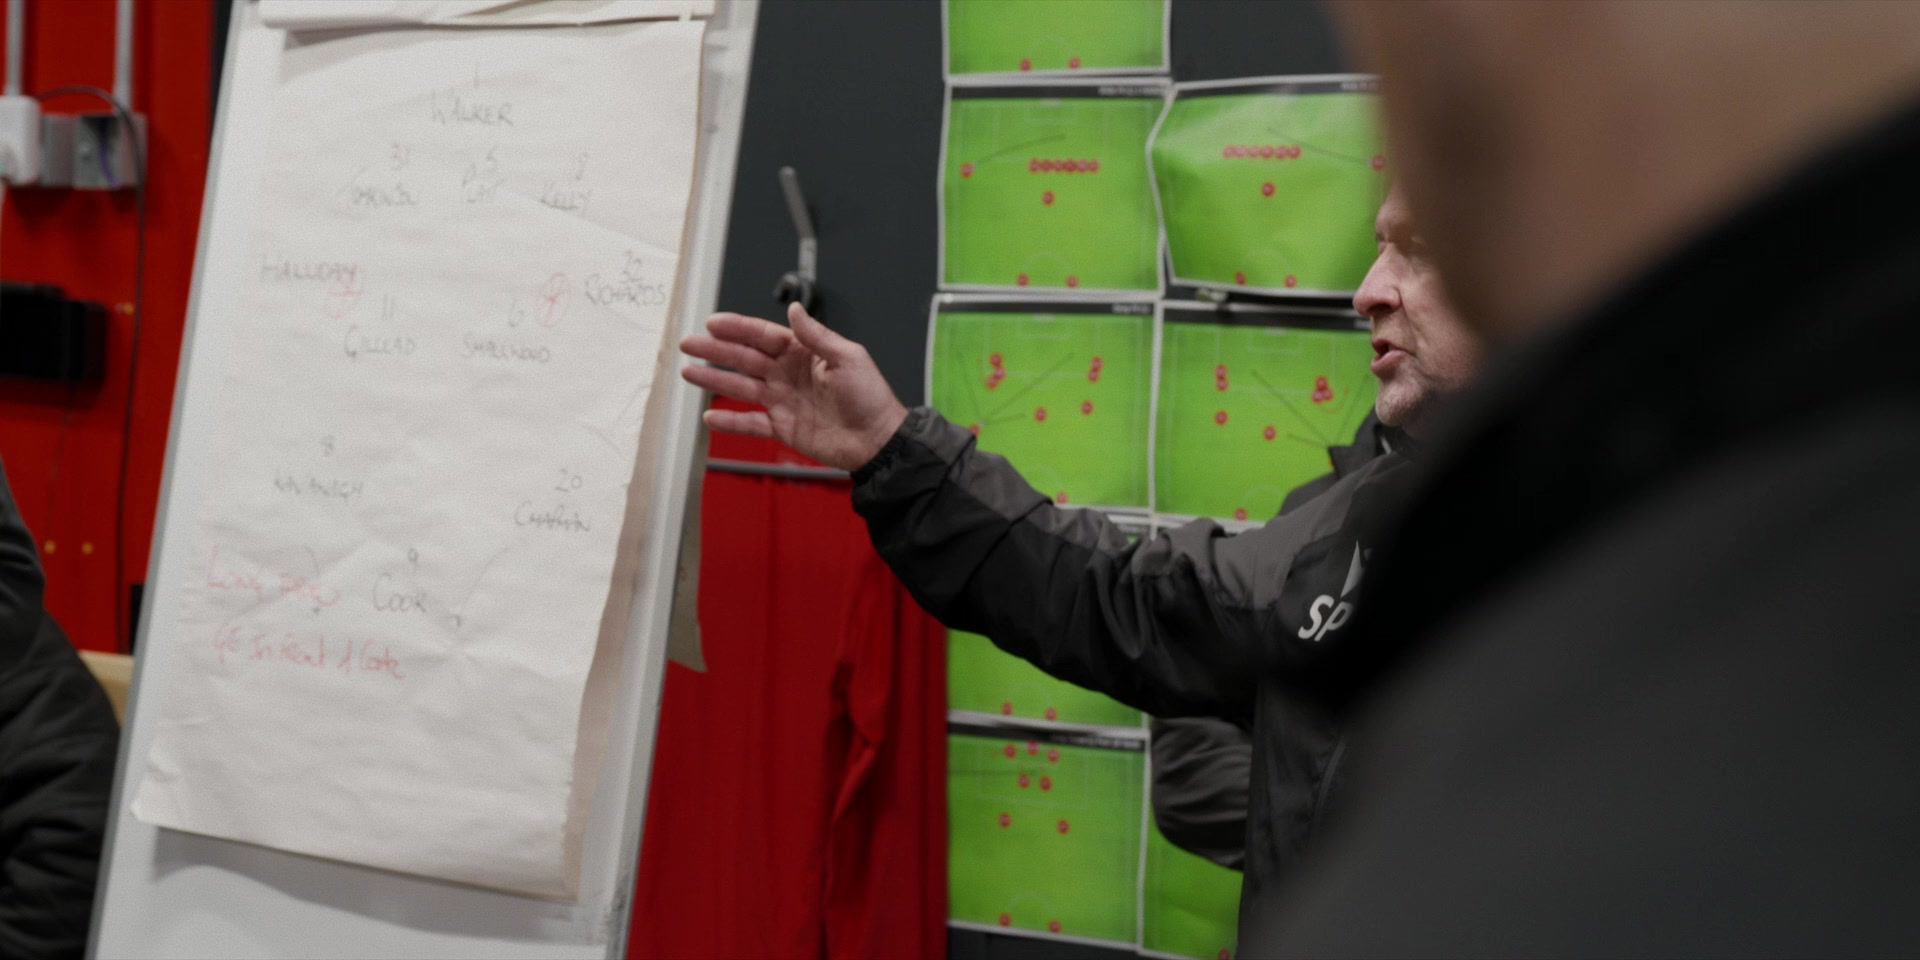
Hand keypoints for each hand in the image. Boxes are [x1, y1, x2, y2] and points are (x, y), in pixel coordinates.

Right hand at [680, 302, 908, 471]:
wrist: (878, 440)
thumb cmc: (870, 397)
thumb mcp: (848, 358)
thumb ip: (817, 335)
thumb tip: (794, 310)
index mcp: (803, 354)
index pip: (764, 336)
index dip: (738, 328)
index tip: (713, 323)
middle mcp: (789, 375)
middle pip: (745, 359)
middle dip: (716, 350)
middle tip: (689, 344)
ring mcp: (783, 401)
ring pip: (742, 388)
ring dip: (715, 381)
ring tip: (689, 373)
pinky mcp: (783, 428)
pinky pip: (751, 423)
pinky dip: (731, 421)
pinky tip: (710, 417)